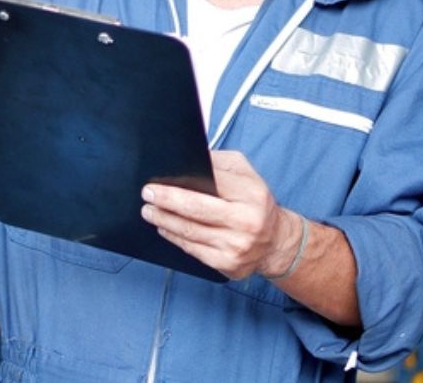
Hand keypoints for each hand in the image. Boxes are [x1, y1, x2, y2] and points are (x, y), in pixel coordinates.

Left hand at [140, 150, 301, 279]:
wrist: (276, 242)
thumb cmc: (255, 203)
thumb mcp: (246, 174)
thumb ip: (220, 163)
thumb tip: (189, 159)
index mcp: (252, 194)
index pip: (212, 182)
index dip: (181, 182)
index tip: (157, 180)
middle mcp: (247, 221)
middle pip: (196, 209)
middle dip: (166, 201)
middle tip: (147, 194)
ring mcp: (237, 246)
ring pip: (190, 232)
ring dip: (164, 220)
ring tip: (149, 211)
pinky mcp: (228, 264)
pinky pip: (193, 250)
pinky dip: (175, 238)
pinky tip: (164, 228)